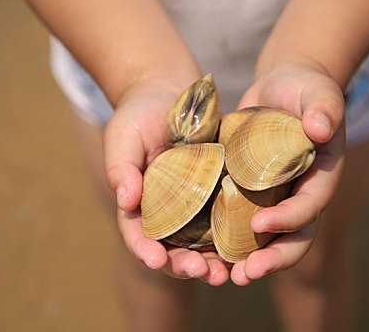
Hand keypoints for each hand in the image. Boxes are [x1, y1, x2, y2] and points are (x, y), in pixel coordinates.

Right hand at [103, 80, 228, 285]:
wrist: (169, 93)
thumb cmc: (138, 115)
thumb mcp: (123, 137)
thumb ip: (121, 168)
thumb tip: (125, 201)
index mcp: (139, 204)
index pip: (138, 234)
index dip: (145, 249)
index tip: (156, 259)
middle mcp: (166, 212)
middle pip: (171, 248)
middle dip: (183, 265)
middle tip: (201, 271)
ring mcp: (193, 205)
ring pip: (200, 243)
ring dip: (211, 262)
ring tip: (226, 274)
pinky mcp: (217, 192)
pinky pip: (226, 220)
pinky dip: (233, 238)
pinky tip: (247, 248)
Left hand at [230, 60, 345, 284]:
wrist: (283, 87)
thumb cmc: (304, 88)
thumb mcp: (317, 92)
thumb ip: (325, 108)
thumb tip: (321, 128)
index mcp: (321, 177)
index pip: (310, 206)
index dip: (289, 219)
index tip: (259, 223)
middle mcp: (300, 194)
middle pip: (293, 237)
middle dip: (272, 259)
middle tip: (245, 274)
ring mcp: (276, 197)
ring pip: (266, 239)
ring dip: (248, 260)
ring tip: (223, 276)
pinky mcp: (252, 192)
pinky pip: (240, 220)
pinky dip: (226, 238)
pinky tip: (204, 252)